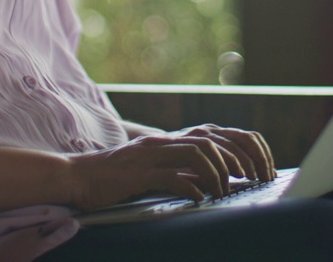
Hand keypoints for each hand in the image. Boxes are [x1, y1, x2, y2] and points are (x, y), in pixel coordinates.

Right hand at [64, 125, 274, 209]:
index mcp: (170, 139)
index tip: (255, 170)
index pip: (217, 134)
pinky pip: (171, 176)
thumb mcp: (154, 169)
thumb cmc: (116, 177)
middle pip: (213, 140)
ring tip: (224, 191)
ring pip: (197, 153)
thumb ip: (181, 170)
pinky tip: (198, 198)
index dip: (241, 149)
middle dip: (237, 161)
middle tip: (249, 181)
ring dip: (217, 173)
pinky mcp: (137, 174)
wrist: (78, 176)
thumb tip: (210, 181)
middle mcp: (163, 141)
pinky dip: (189, 187)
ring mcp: (150, 155)